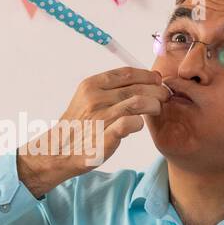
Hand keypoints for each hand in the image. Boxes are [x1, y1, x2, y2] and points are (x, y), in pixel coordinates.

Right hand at [17, 67, 169, 197]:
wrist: (59, 150)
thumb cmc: (78, 124)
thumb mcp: (88, 98)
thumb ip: (110, 89)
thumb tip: (142, 79)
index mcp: (91, 85)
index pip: (127, 73)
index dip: (147, 75)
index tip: (157, 80)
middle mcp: (95, 98)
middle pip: (136, 87)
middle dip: (156, 90)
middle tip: (164, 96)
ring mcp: (99, 117)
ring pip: (138, 103)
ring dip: (154, 105)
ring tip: (158, 109)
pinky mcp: (104, 137)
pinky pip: (129, 124)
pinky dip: (139, 123)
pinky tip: (140, 125)